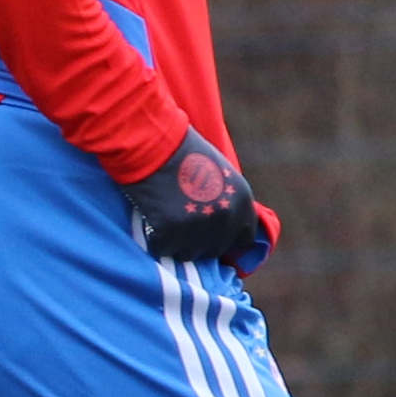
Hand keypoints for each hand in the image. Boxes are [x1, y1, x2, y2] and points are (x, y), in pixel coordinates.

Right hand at [120, 130, 273, 269]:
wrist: (152, 143)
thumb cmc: (182, 151)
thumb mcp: (220, 173)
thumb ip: (227, 199)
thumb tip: (224, 223)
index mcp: (241, 201)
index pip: (243, 238)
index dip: (224, 236)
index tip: (207, 231)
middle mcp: (225, 217)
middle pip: (214, 249)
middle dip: (198, 241)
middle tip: (180, 223)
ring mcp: (198, 227)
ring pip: (188, 253)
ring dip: (176, 242)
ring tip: (164, 219)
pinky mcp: (170, 233)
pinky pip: (162, 249)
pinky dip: (155, 238)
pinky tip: (151, 218)